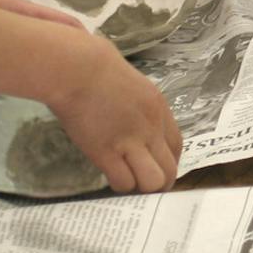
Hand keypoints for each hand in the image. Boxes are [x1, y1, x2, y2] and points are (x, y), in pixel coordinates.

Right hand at [49, 45, 181, 192]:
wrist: (75, 68)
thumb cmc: (94, 65)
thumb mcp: (130, 83)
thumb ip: (138, 105)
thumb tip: (131, 119)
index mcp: (158, 107)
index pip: (177, 145)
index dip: (170, 161)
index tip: (158, 166)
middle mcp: (151, 127)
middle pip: (170, 168)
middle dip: (160, 182)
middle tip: (143, 184)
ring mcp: (130, 141)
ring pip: (153, 181)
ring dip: (141, 187)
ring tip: (127, 182)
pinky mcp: (106, 152)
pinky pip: (123, 181)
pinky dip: (118, 185)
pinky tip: (109, 176)